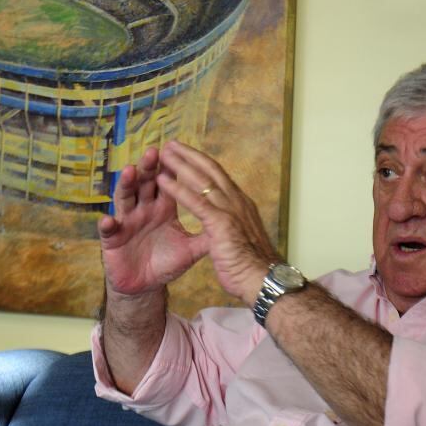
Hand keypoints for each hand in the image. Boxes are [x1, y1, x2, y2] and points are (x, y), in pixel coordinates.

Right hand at [98, 147, 206, 295]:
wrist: (146, 284)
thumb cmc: (166, 262)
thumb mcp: (190, 249)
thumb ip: (207, 235)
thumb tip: (231, 223)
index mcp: (163, 207)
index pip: (168, 183)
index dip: (171, 168)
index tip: (177, 151)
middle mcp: (144, 208)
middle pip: (145, 182)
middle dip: (149, 167)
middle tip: (154, 152)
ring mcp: (127, 220)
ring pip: (125, 198)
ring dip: (126, 184)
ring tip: (130, 171)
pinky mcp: (113, 238)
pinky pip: (108, 229)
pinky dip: (107, 224)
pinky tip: (109, 220)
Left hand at [156, 141, 280, 304]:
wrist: (263, 281)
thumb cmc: (252, 267)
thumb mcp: (240, 241)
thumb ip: (231, 229)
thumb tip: (228, 229)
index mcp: (241, 205)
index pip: (220, 177)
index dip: (202, 164)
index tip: (188, 154)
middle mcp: (237, 201)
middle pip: (211, 170)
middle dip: (190, 155)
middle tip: (171, 144)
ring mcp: (230, 210)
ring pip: (202, 180)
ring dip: (180, 165)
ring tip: (162, 153)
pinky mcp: (221, 223)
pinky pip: (195, 201)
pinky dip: (177, 189)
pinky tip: (162, 180)